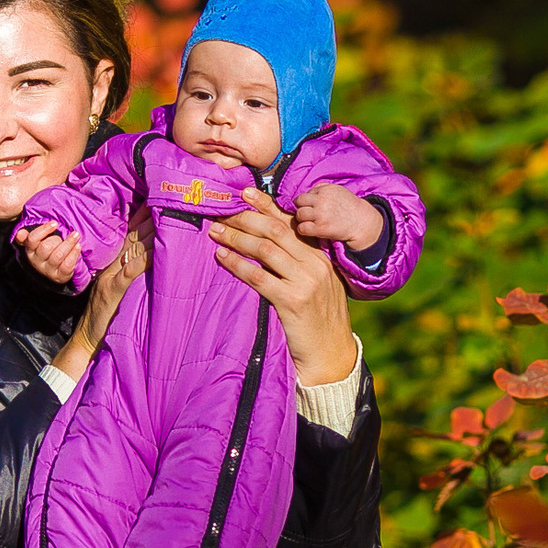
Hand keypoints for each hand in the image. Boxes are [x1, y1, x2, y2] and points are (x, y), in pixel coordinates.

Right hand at [15, 222, 81, 286]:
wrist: (58, 271)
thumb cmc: (49, 250)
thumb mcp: (38, 243)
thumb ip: (29, 236)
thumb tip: (20, 233)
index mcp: (30, 251)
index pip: (32, 239)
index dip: (44, 230)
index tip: (55, 223)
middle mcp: (37, 262)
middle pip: (45, 247)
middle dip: (57, 239)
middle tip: (68, 232)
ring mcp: (48, 270)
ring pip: (57, 256)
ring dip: (68, 244)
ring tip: (76, 235)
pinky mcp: (60, 277)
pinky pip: (66, 266)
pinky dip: (73, 255)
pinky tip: (78, 247)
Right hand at [50, 209, 153, 383]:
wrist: (88, 337)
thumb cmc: (106, 316)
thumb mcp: (118, 290)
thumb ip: (130, 274)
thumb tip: (152, 260)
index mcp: (114, 264)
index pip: (130, 236)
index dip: (142, 218)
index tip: (156, 201)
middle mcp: (113, 266)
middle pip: (133, 236)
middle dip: (150, 218)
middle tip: (166, 200)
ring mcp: (113, 276)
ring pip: (133, 249)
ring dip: (151, 233)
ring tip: (167, 217)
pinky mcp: (116, 290)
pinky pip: (131, 271)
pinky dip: (145, 259)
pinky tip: (158, 250)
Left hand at [209, 189, 357, 385]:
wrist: (331, 354)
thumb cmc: (318, 319)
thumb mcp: (316, 283)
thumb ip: (298, 262)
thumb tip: (266, 240)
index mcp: (320, 256)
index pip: (290, 222)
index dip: (266, 204)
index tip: (244, 192)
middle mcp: (315, 264)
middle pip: (275, 230)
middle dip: (245, 217)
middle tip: (221, 211)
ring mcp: (305, 282)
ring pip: (265, 249)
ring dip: (237, 237)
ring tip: (216, 231)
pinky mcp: (292, 301)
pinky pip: (259, 277)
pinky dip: (237, 264)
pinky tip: (222, 257)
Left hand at [293, 184, 383, 252]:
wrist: (361, 222)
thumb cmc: (349, 206)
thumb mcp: (338, 190)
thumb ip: (322, 188)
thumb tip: (307, 192)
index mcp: (325, 190)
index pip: (304, 195)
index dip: (305, 202)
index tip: (310, 208)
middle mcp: (322, 201)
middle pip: (299, 203)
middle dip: (301, 209)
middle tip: (308, 215)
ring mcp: (321, 215)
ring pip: (299, 215)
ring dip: (302, 219)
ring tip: (309, 222)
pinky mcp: (321, 228)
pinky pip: (302, 228)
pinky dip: (303, 230)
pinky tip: (310, 230)